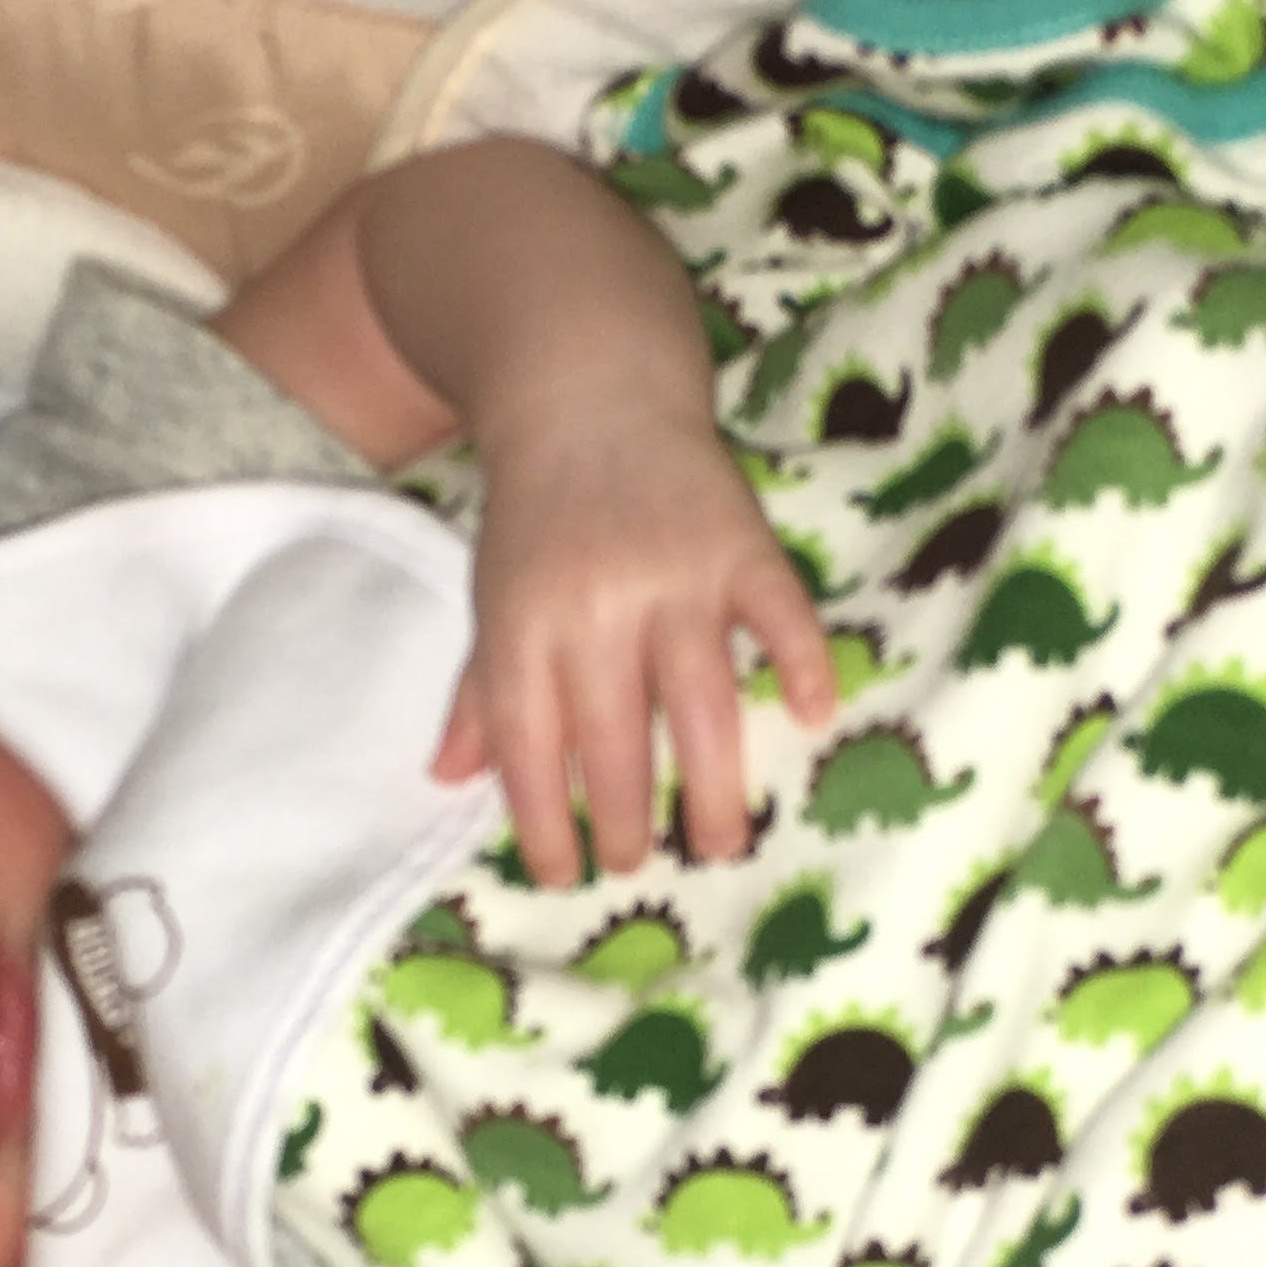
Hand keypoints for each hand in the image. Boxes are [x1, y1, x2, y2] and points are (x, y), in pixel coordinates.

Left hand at [432, 395, 837, 884]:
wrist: (589, 392)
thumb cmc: (536, 518)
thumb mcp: (493, 597)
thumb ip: (480, 690)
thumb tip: (451, 780)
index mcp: (523, 620)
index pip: (530, 743)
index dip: (544, 818)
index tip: (562, 874)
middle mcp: (597, 604)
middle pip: (616, 736)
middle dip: (626, 817)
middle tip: (638, 867)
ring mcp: (675, 572)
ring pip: (701, 700)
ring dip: (712, 783)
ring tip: (720, 844)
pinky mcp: (742, 541)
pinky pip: (781, 613)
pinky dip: (803, 663)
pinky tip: (814, 718)